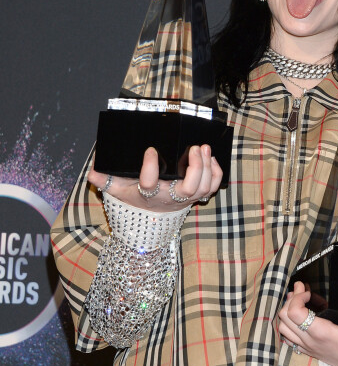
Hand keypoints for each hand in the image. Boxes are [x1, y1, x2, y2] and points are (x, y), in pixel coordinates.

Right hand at [88, 145, 222, 212]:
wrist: (149, 218)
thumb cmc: (135, 198)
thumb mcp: (117, 190)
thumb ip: (104, 180)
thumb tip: (92, 170)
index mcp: (150, 194)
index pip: (150, 184)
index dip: (150, 167)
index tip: (150, 150)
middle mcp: (171, 197)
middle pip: (189, 188)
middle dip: (196, 168)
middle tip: (194, 147)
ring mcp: (186, 198)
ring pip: (204, 188)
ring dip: (207, 167)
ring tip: (204, 148)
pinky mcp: (197, 196)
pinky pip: (213, 188)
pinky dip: (216, 173)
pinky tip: (212, 158)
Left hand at [278, 281, 337, 365]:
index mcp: (323, 334)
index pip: (295, 313)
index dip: (298, 297)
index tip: (309, 291)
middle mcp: (311, 341)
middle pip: (284, 317)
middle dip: (291, 299)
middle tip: (303, 289)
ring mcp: (308, 347)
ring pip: (283, 327)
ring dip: (287, 311)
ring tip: (299, 299)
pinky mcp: (308, 351)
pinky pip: (288, 337)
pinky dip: (288, 324)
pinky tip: (299, 316)